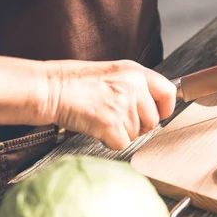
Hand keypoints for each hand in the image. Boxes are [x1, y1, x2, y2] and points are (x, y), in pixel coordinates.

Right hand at [45, 59, 175, 149]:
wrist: (49, 88)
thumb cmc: (75, 82)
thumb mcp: (113, 73)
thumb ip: (135, 86)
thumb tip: (153, 104)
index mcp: (135, 72)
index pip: (168, 92)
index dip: (165, 108)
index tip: (160, 114)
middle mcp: (133, 87)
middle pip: (153, 120)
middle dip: (139, 126)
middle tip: (118, 119)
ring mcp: (123, 105)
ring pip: (137, 134)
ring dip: (121, 133)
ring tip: (102, 118)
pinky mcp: (111, 124)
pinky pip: (122, 143)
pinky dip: (110, 141)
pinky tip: (97, 128)